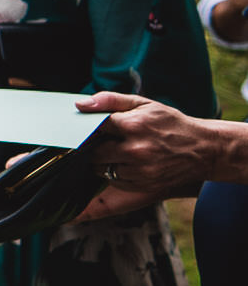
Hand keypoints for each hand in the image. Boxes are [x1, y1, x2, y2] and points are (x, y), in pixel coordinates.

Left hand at [74, 92, 226, 217]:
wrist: (204, 149)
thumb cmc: (170, 123)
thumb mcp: (144, 104)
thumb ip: (110, 100)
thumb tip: (80, 105)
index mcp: (133, 125)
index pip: (93, 127)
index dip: (86, 128)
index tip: (85, 128)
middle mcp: (135, 150)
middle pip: (94, 152)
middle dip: (93, 147)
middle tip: (103, 141)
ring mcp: (140, 170)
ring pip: (101, 169)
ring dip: (103, 162)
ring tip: (116, 152)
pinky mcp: (144, 185)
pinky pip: (115, 181)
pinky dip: (115, 173)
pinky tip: (127, 163)